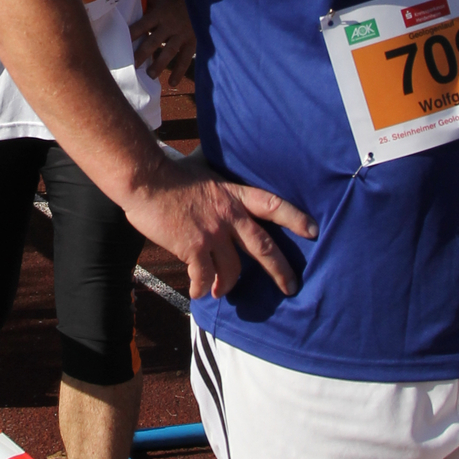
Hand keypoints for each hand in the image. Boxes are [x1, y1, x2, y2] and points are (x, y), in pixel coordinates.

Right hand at [125, 158, 311, 303]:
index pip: (272, 205)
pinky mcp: (191, 247)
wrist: (145, 179)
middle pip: (263, 247)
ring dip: (228, 286)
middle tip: (291, 287)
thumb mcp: (203, 167)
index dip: (295, 218)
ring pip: (232, 269)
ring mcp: (211, 233)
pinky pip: (203, 277)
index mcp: (233, 194)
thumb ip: (216, 177)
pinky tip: (198, 292)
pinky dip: (202, 289)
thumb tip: (213, 165)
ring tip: (221, 292)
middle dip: (280, 271)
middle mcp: (228, 215)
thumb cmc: (169, 170)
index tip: (313, 231)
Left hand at [132, 0, 196, 88]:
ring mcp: (181, 34)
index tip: (120, 46)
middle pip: (154, 41)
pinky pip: (186, 58)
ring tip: (150, 75)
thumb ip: (143, 8)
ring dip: (160, 64)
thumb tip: (124, 14)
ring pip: (169, 51)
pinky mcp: (191, 42)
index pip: (142, 25)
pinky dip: (179, 71)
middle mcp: (168, 25)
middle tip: (133, 66)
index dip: (132, 35)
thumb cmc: (171, 2)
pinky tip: (172, 83)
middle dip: (143, 54)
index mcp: (157, 15)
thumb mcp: (157, 0)